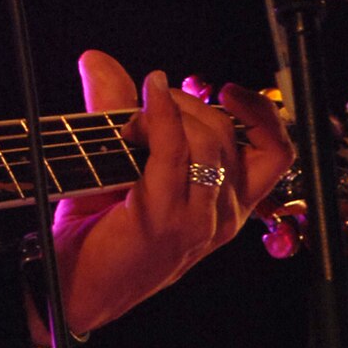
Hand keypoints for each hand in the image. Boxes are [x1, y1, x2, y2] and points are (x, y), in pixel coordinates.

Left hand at [49, 50, 293, 332]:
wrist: (72, 287)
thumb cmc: (98, 232)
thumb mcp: (120, 166)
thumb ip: (118, 112)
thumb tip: (96, 60)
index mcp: (226, 206)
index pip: (275, 154)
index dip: (262, 115)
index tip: (230, 91)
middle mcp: (222, 215)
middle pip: (233, 136)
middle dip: (192, 103)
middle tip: (153, 101)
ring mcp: (197, 220)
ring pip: (209, 141)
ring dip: (173, 110)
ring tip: (136, 111)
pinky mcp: (164, 218)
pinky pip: (174, 152)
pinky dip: (161, 115)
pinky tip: (147, 98)